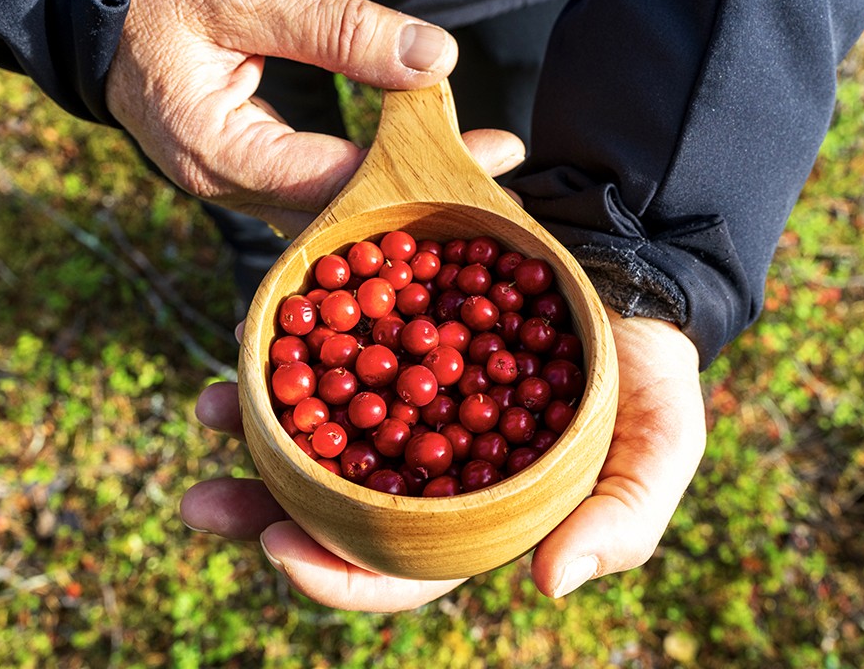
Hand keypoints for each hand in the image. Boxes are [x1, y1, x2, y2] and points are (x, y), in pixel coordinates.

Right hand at [106, 0, 521, 237]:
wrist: (98, 16)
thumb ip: (338, 27)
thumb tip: (435, 60)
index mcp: (219, 151)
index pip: (335, 181)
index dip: (414, 172)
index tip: (486, 156)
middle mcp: (229, 189)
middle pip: (342, 214)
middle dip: (423, 197)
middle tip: (501, 182)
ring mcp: (238, 192)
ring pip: (333, 215)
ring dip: (403, 198)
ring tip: (476, 177)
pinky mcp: (250, 181)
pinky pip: (318, 200)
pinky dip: (371, 188)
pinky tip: (419, 173)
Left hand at [181, 309, 705, 610]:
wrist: (630, 280)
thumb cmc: (648, 373)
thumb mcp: (659, 447)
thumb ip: (622, 519)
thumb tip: (551, 582)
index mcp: (476, 511)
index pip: (403, 569)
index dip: (341, 576)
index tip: (280, 551)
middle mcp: (428, 466)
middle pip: (338, 509)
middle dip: (264, 513)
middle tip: (203, 503)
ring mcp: (406, 402)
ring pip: (319, 435)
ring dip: (255, 432)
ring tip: (206, 408)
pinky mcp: (394, 337)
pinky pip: (331, 354)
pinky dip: (289, 354)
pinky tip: (248, 338)